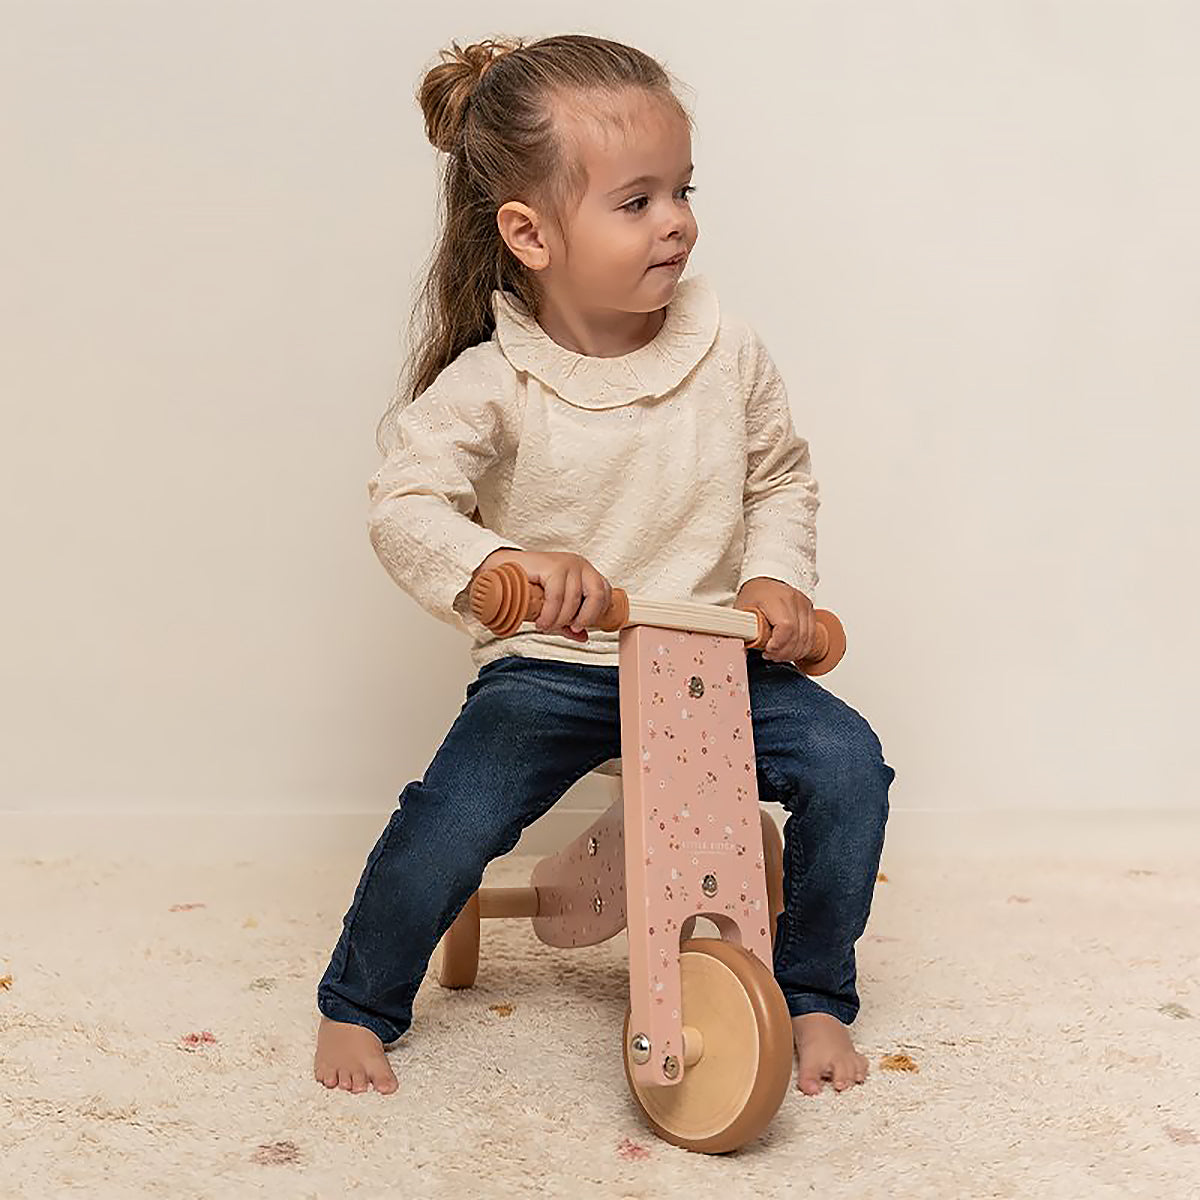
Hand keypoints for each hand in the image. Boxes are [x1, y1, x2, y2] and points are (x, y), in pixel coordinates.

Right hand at [472, 548, 612, 642]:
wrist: (502, 569)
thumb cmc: (529, 586)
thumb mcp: (554, 607)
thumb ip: (570, 622)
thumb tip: (583, 637)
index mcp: (585, 572)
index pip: (605, 593)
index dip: (596, 614)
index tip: (580, 626)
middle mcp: (580, 565)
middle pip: (598, 595)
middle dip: (585, 618)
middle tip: (569, 628)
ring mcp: (567, 564)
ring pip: (574, 600)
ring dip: (560, 620)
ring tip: (545, 626)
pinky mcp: (552, 566)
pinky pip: (557, 597)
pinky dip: (549, 614)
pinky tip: (540, 621)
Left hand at [734, 577, 814, 663]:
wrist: (764, 582)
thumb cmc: (754, 595)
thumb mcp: (742, 610)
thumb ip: (743, 630)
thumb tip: (740, 649)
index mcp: (774, 598)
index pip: (786, 626)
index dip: (778, 644)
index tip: (767, 650)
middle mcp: (793, 599)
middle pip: (797, 635)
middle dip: (784, 652)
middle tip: (771, 656)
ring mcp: (804, 605)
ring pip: (807, 638)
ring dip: (793, 652)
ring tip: (778, 655)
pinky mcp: (810, 611)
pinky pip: (811, 636)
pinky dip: (801, 648)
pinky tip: (789, 650)